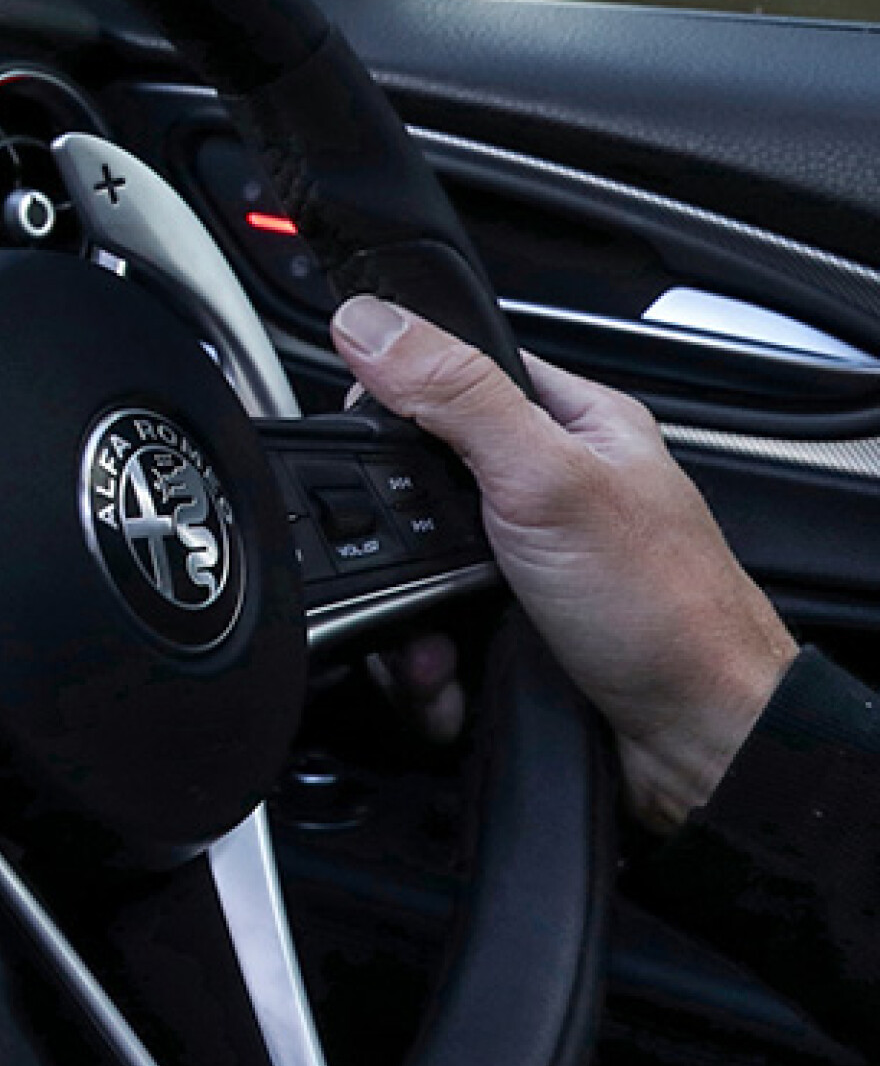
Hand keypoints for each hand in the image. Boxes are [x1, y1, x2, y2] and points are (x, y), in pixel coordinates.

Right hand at [332, 295, 796, 831]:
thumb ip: (457, 395)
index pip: (456, 368)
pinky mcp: (513, 622)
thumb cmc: (670, 613)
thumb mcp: (547, 481)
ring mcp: (531, 559)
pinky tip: (448, 672)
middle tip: (416, 562)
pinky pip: (429, 625)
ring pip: (415, 562)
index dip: (394, 395)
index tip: (363, 436)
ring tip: (437, 640)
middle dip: (394, 535)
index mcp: (577, 424)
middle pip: (419, 477)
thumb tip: (369, 322)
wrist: (702, 743)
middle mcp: (553, 486)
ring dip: (406, 612)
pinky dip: (425, 658)